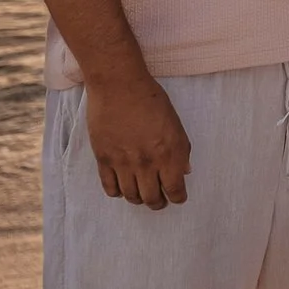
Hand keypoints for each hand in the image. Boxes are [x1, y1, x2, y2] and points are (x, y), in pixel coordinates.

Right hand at [85, 72, 191, 209]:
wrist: (118, 85)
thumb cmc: (150, 98)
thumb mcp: (175, 122)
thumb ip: (181, 149)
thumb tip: (184, 171)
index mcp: (169, 153)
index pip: (175, 189)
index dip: (178, 198)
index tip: (178, 197)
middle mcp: (147, 162)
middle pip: (152, 198)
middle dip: (158, 203)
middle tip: (159, 200)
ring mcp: (123, 163)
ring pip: (131, 196)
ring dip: (138, 199)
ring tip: (141, 194)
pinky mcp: (103, 159)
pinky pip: (110, 188)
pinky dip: (118, 192)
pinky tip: (122, 186)